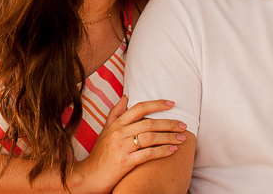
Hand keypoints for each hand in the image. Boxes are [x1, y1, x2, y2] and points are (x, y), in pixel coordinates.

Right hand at [69, 97, 185, 193]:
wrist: (89, 176)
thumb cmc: (100, 154)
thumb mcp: (105, 131)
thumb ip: (115, 114)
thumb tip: (126, 97)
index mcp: (116, 124)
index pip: (138, 108)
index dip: (157, 104)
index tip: (172, 104)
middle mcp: (119, 133)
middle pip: (148, 123)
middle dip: (169, 123)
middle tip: (183, 125)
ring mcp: (121, 147)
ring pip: (150, 137)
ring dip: (169, 137)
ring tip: (182, 138)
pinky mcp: (125, 162)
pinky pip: (148, 154)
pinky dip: (162, 151)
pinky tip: (172, 151)